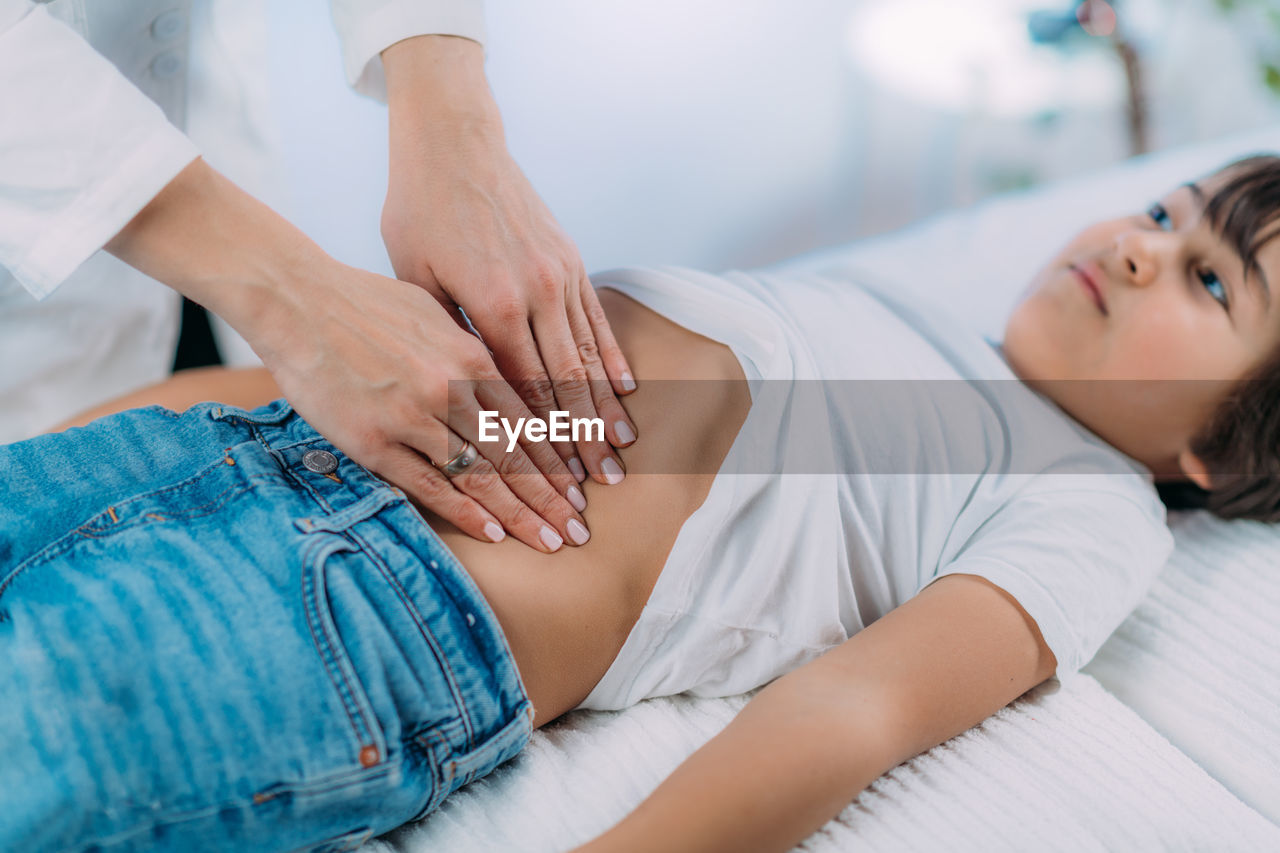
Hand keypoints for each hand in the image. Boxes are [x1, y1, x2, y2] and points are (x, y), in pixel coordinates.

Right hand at [259, 262, 591, 552]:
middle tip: (578, 530)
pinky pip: (430, 485)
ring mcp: (412, 417)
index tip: (579, 490)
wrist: (296, 300)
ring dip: (519, 513)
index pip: (528, 420)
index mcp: (470, 355)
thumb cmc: (364, 304)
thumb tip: (503, 384)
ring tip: (550, 541)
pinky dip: (465, 512)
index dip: (557, 460)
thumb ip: (470, 353)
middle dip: (551, 497)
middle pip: (514, 454)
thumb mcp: (434, 315)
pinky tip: (493, 533)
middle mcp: (449, 388)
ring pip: (480, 475)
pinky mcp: (373, 441)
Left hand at [381, 36, 636, 485]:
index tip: (553, 481)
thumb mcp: (414, 278)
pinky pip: (595, 319)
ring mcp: (558, 275)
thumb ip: (447, 336)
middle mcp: (535, 293)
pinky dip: (611, 358)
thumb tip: (466, 396)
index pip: (523, 390)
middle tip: (600, 484)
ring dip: (604, 407)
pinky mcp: (569, 260)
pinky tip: (625, 389)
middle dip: (583, 439)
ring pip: (588, 354)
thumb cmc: (419, 210)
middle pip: (565, 383)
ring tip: (620, 449)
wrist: (455, 143)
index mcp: (492, 304)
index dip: (539, 442)